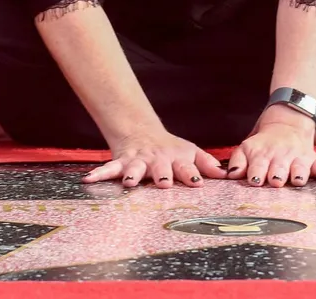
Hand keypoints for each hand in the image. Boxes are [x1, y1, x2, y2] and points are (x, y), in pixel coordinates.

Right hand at [83, 128, 226, 188]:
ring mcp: (138, 161)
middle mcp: (157, 160)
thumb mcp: (190, 152)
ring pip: (135, 168)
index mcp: (176, 158)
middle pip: (160, 167)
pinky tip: (88, 180)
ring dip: (132, 175)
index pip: (187, 167)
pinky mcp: (121, 162)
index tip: (197, 183)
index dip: (192, 174)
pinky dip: (99, 174)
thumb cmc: (170, 149)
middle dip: (162, 175)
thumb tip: (226, 174)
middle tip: (164, 182)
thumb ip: (206, 163)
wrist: (142, 131)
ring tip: (128, 182)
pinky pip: (109, 169)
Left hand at [227, 106, 315, 187]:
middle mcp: (280, 157)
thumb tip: (231, 174)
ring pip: (300, 168)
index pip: (258, 166)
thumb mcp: (246, 146)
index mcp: (262, 154)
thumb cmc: (263, 142)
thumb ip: (238, 161)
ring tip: (298, 180)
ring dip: (298, 174)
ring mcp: (298, 158)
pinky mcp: (312, 159)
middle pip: (278, 169)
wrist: (287, 120)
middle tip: (275, 181)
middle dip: (277, 175)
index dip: (256, 173)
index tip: (255, 180)